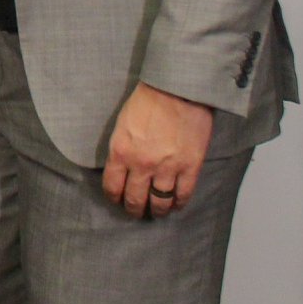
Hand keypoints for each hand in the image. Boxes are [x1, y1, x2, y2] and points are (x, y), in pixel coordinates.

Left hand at [103, 81, 212, 217]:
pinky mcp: (190, 167)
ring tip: (156, 212)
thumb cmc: (147, 101)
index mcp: (121, 152)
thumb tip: (122, 168)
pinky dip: (179, 203)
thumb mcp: (122, 124)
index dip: (114, 197)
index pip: (112, 186)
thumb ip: (122, 149)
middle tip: (135, 211)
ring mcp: (167, 168)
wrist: (177, 91)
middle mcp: (142, 164)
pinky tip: (175, 205)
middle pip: (135, 199)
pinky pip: (183, 194)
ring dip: (157, 210)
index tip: (116, 200)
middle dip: (134, 209)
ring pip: (160, 202)